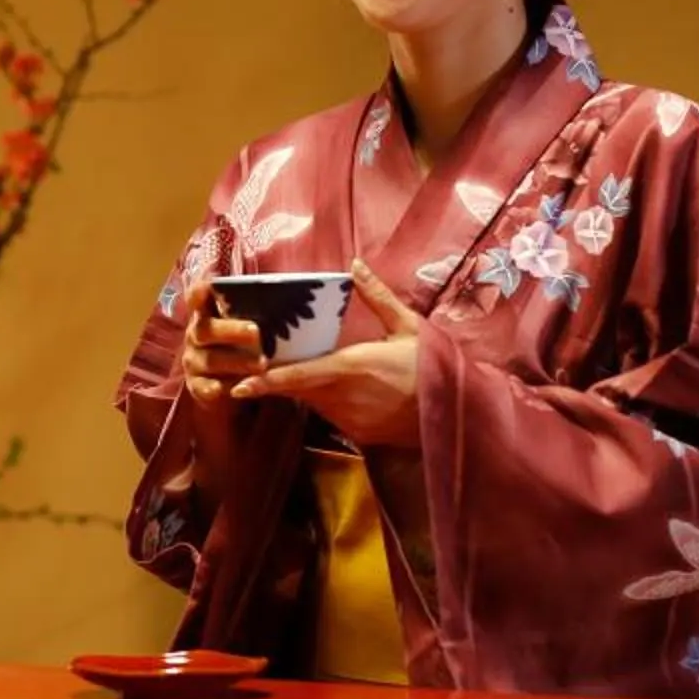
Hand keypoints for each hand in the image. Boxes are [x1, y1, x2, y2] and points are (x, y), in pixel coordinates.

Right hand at [174, 277, 264, 484]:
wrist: (234, 382)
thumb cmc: (250, 344)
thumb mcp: (257, 323)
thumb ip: (268, 309)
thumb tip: (316, 289)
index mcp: (209, 313)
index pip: (198, 297)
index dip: (200, 291)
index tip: (211, 287)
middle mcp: (197, 334)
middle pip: (206, 329)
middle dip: (231, 330)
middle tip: (256, 332)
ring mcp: (195, 361)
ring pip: (210, 359)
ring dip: (235, 361)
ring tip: (262, 365)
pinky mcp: (197, 386)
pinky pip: (203, 387)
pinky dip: (216, 388)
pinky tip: (232, 389)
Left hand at [232, 260, 423, 448]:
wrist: (459, 415)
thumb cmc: (433, 365)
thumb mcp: (408, 326)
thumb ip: (377, 297)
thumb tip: (354, 264)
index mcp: (350, 367)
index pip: (296, 377)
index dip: (264, 382)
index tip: (239, 384)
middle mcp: (344, 397)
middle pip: (297, 390)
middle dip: (275, 380)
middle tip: (250, 367)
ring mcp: (350, 420)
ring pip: (313, 403)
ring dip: (302, 389)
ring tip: (287, 371)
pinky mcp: (359, 434)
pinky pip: (331, 416)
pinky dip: (324, 402)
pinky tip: (330, 388)